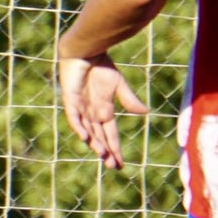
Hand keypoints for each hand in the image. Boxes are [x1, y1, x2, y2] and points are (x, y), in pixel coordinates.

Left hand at [58, 52, 148, 170]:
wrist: (87, 51)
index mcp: (104, 111)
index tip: (121, 164)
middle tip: (113, 166)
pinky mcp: (71, 100)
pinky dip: (80, 127)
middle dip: (106, 152)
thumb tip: (146, 112)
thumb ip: (130, 100)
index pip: (110, 135)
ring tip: (103, 155)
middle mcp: (92, 114)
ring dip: (95, 143)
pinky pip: (74, 118)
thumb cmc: (101, 66)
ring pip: (88, 131)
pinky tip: (86, 138)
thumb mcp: (119, 85)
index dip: (115, 149)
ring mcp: (81, 108)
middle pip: (100, 138)